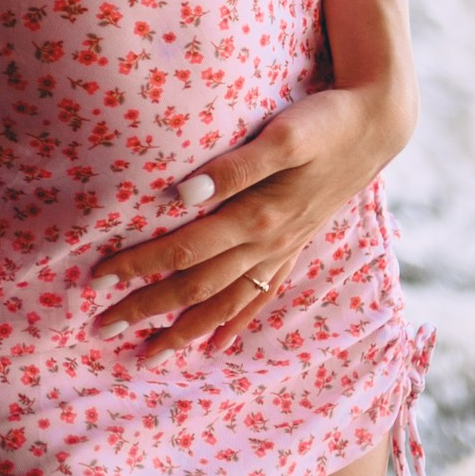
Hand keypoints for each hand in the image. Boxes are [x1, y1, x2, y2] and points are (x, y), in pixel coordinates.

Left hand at [90, 79, 414, 357]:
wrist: (377, 124)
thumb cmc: (325, 121)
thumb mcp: (284, 135)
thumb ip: (234, 168)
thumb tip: (181, 196)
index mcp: (259, 217)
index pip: (184, 251)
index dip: (138, 266)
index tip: (97, 278)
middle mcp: (269, 243)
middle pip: (197, 287)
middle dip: (148, 311)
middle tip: (101, 329)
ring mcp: (283, 248)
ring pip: (226, 302)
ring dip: (185, 330)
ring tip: (149, 354)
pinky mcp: (295, 243)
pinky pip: (261, 296)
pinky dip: (236, 323)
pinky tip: (217, 344)